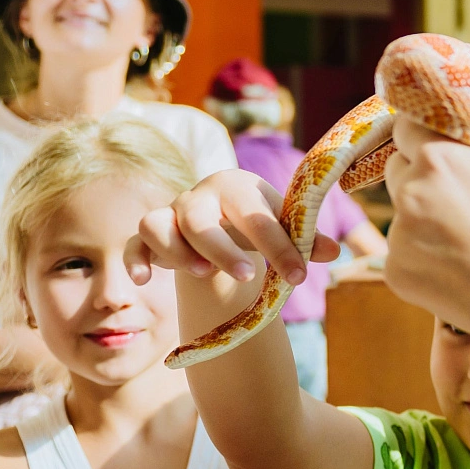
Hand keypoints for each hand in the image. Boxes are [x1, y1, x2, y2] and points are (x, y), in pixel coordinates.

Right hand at [127, 169, 336, 287]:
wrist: (222, 220)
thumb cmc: (256, 223)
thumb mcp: (283, 228)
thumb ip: (306, 240)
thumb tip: (333, 252)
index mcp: (236, 187)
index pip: (255, 213)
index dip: (278, 245)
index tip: (299, 276)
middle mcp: (198, 196)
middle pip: (199, 218)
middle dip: (222, 249)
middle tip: (249, 276)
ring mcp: (170, 215)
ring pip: (158, 224)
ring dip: (176, 251)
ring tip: (202, 274)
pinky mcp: (149, 237)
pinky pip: (135, 244)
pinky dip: (136, 261)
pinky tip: (144, 281)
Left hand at [383, 28, 469, 405]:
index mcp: (440, 157)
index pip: (412, 124)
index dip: (438, 134)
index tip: (468, 154)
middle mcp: (408, 193)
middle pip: (403, 164)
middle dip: (430, 171)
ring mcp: (397, 237)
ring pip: (402, 207)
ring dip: (425, 209)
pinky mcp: (394, 274)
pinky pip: (401, 249)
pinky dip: (424, 251)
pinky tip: (463, 262)